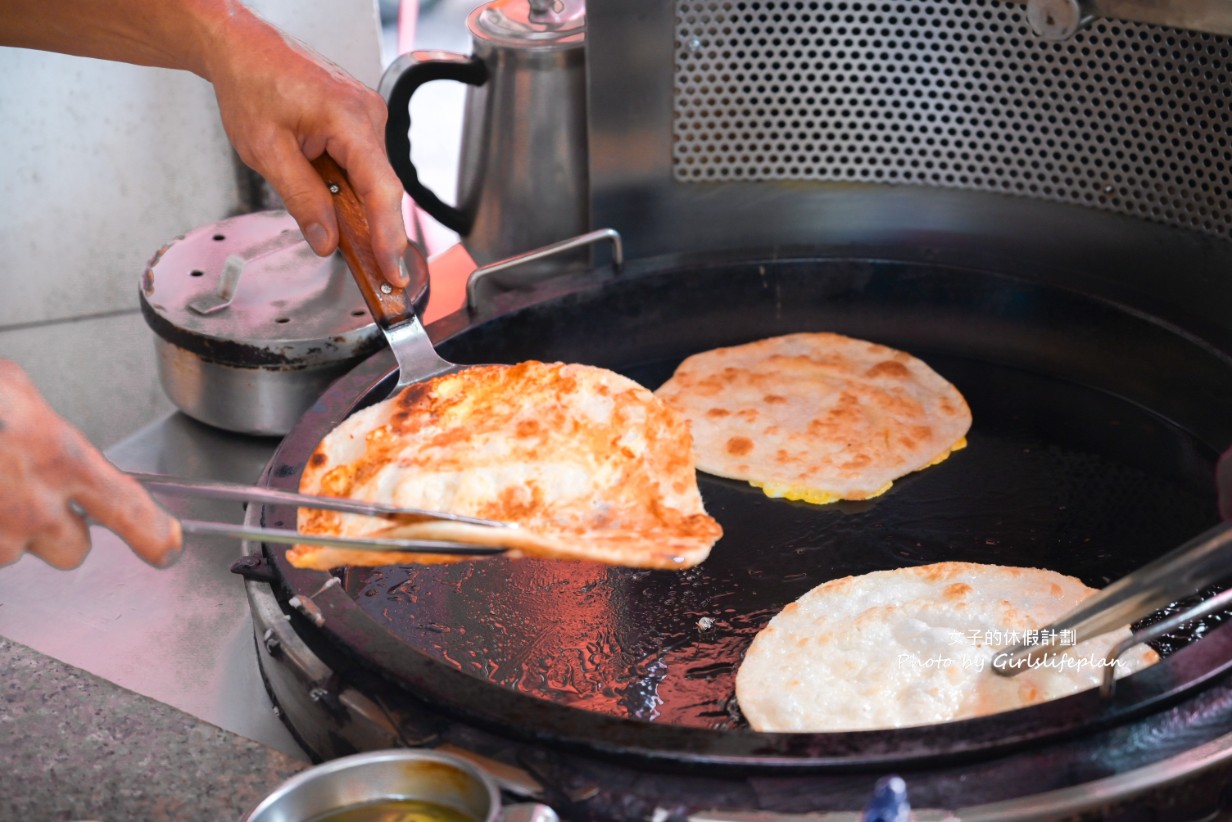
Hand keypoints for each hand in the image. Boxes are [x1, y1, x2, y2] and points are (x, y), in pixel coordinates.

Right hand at [0, 360, 181, 569]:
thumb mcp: (16, 393)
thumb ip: (50, 433)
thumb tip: (57, 448)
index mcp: (63, 459)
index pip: (130, 511)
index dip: (154, 534)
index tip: (166, 547)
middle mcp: (34, 508)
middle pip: (74, 554)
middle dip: (59, 533)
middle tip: (31, 499)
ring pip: (15, 554)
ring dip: (4, 530)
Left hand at [203, 8, 409, 286]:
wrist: (242, 47)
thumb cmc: (252, 84)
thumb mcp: (267, 152)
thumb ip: (302, 199)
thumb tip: (327, 241)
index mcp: (350, 119)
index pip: (381, 189)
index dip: (388, 236)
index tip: (393, 272)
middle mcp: (369, 115)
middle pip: (381, 188)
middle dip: (374, 231)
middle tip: (374, 276)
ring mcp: (368, 117)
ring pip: (373, 179)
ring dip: (357, 208)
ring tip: (340, 235)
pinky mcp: (360, 122)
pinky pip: (364, 165)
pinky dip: (352, 190)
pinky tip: (335, 204)